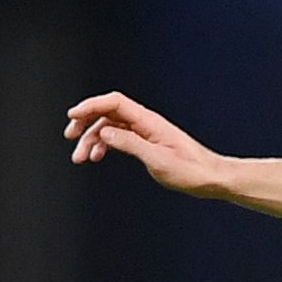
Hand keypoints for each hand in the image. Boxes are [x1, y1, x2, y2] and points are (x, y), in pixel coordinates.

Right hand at [65, 92, 232, 197]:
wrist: (210, 178)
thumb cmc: (190, 171)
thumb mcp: (157, 160)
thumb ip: (131, 144)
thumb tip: (105, 132)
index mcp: (149, 121)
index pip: (114, 103)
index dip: (91, 105)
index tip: (73, 116)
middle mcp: (146, 123)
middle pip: (108, 112)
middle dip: (86, 122)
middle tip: (70, 137)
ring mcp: (146, 132)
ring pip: (111, 127)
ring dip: (92, 139)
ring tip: (80, 157)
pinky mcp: (147, 143)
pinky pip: (119, 137)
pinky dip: (105, 145)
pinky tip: (97, 156)